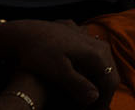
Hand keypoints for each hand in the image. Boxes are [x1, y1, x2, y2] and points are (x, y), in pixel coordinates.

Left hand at [0, 19, 118, 103]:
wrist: (24, 32)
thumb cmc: (39, 53)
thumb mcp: (58, 72)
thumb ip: (78, 85)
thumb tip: (95, 99)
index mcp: (97, 54)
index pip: (110, 82)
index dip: (104, 101)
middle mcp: (99, 44)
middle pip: (109, 72)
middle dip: (102, 92)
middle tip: (90, 109)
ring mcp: (91, 39)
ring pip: (102, 63)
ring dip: (96, 80)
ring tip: (84, 95)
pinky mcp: (81, 36)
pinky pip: (93, 54)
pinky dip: (90, 67)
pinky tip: (81, 71)